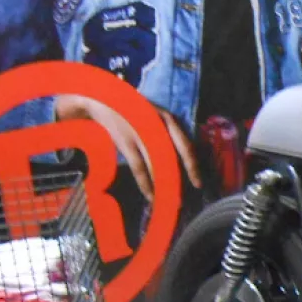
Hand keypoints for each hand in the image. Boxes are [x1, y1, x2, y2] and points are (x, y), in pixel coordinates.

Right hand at [54, 95, 201, 202]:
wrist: (103, 100)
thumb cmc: (132, 110)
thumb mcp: (154, 116)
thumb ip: (165, 133)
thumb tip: (177, 159)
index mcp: (167, 119)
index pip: (185, 146)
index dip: (192, 166)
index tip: (198, 184)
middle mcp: (158, 126)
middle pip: (172, 159)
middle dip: (177, 181)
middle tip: (181, 200)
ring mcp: (142, 134)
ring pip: (157, 165)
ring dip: (162, 185)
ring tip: (166, 201)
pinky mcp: (127, 143)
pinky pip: (140, 168)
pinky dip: (146, 183)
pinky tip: (150, 195)